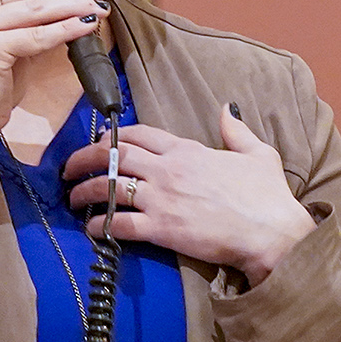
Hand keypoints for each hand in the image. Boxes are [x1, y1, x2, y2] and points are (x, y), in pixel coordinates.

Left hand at [63, 105, 317, 284]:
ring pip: (108, 188)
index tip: (99, 142)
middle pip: (114, 156)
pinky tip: (92, 228)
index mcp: (187, 149)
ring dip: (84, 192)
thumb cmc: (268, 196)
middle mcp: (168, 169)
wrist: (272, 232)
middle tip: (69, 168)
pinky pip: (120, 224)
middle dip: (84, 158)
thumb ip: (236, 130)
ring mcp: (162, 199)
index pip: (139, 134)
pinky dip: (101, 225)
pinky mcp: (161, 229)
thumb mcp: (258, 152)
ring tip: (72, 199)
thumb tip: (226, 109)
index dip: (114, 136)